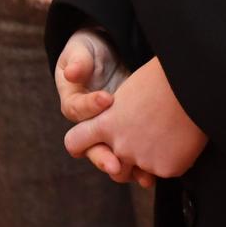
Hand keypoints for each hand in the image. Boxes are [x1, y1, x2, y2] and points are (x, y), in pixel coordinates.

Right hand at [55, 30, 139, 182]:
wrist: (111, 52)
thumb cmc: (91, 51)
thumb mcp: (81, 51)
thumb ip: (77, 61)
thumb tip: (71, 73)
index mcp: (73, 104)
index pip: (77, 111)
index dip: (91, 106)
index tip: (108, 98)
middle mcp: (89, 125)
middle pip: (91, 148)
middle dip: (103, 157)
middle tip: (116, 163)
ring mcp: (109, 132)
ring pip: (111, 158)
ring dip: (125, 169)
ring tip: (140, 175)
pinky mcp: (129, 133)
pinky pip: (131, 156)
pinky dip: (142, 166)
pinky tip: (154, 173)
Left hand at [63, 57, 206, 184]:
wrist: (194, 86)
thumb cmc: (162, 78)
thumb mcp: (129, 90)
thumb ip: (116, 113)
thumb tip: (118, 121)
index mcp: (105, 122)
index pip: (75, 142)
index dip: (83, 143)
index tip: (91, 142)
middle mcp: (119, 146)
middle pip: (112, 167)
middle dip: (124, 161)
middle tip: (144, 141)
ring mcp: (142, 160)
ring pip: (142, 170)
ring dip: (150, 159)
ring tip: (166, 134)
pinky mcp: (166, 169)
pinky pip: (166, 169)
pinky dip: (173, 158)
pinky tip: (182, 138)